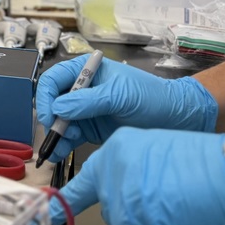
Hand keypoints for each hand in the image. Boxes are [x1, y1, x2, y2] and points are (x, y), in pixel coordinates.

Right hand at [36, 56, 216, 161]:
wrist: (177, 119)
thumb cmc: (151, 97)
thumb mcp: (119, 95)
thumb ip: (88, 101)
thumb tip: (58, 108)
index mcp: (85, 71)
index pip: (53, 80)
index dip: (46, 97)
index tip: (50, 116)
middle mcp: (81, 90)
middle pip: (52, 102)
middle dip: (51, 119)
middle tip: (57, 134)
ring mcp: (85, 110)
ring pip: (58, 122)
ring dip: (55, 135)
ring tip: (60, 147)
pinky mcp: (90, 129)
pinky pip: (69, 136)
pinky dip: (62, 145)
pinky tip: (60, 153)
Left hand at [51, 128, 224, 224]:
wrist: (220, 170)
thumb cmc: (198, 163)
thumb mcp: (154, 152)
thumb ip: (131, 169)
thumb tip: (125, 190)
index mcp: (116, 146)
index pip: (85, 174)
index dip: (67, 196)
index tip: (48, 208)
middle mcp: (109, 165)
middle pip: (104, 202)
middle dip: (128, 210)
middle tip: (153, 203)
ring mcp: (115, 188)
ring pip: (119, 221)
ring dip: (142, 221)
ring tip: (167, 204)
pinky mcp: (124, 210)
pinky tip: (167, 216)